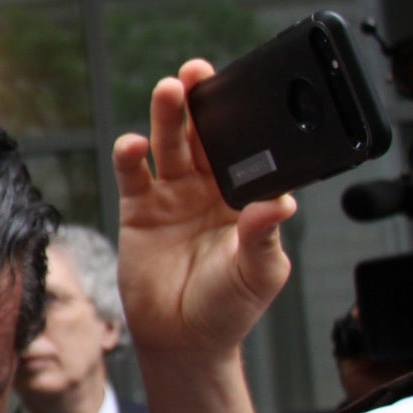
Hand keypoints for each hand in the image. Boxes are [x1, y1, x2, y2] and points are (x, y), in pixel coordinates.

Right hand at [114, 60, 296, 360]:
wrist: (182, 339)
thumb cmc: (229, 308)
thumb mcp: (259, 274)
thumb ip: (265, 236)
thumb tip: (281, 202)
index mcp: (245, 198)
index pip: (246, 149)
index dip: (244, 119)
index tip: (245, 93)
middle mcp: (208, 189)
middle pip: (203, 136)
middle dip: (201, 103)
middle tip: (198, 73)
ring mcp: (173, 196)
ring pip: (169, 146)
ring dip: (168, 117)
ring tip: (169, 91)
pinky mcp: (139, 209)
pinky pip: (134, 176)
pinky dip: (131, 157)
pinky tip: (134, 145)